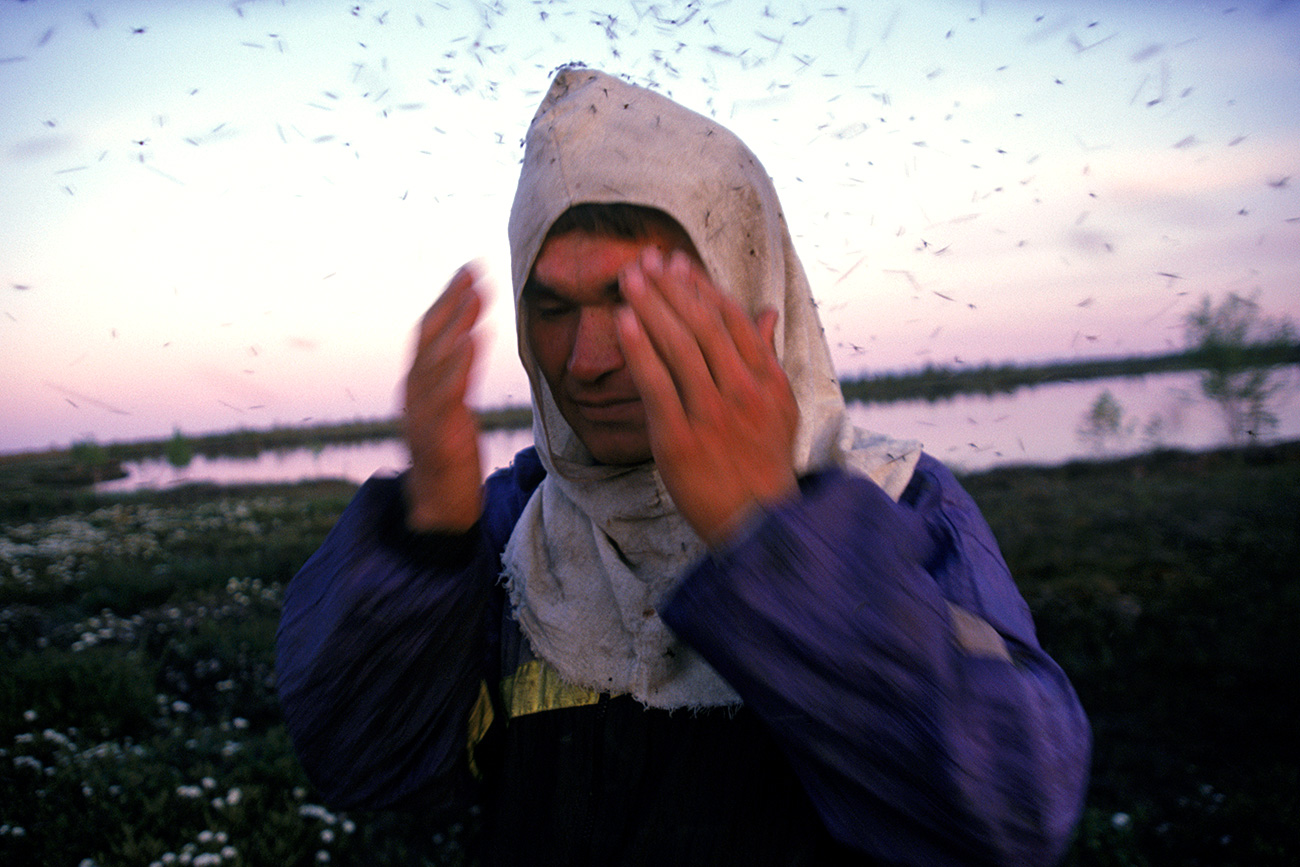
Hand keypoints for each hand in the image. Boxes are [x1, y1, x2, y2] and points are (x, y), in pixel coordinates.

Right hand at [402, 263, 485, 532]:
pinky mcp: (436, 435)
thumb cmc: (450, 458)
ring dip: (455, 322)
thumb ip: (454, 378)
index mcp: (416, 387)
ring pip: (434, 359)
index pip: (428, 334)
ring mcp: (421, 414)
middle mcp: (412, 394)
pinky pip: (445, 392)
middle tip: (472, 269)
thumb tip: (466, 343)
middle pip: (428, 337)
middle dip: (449, 300)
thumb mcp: (452, 410)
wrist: (439, 509)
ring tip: (476, 293)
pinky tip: (473, 337)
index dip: (445, 302)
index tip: (467, 273)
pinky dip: (457, 361)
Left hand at [616, 248, 799, 546]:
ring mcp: (711, 415)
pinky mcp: (681, 440)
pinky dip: (640, 350)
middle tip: (644, 260)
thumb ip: (767, 356)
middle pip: (702, 325)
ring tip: (628, 278)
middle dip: (671, 287)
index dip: (701, 287)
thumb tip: (766, 313)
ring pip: (680, 348)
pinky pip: (657, 386)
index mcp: (766, 380)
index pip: (731, 320)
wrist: (757, 522)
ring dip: (651, 306)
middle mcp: (741, 392)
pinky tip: (623, 321)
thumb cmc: (763, 462)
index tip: (676, 264)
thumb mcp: (779, 406)